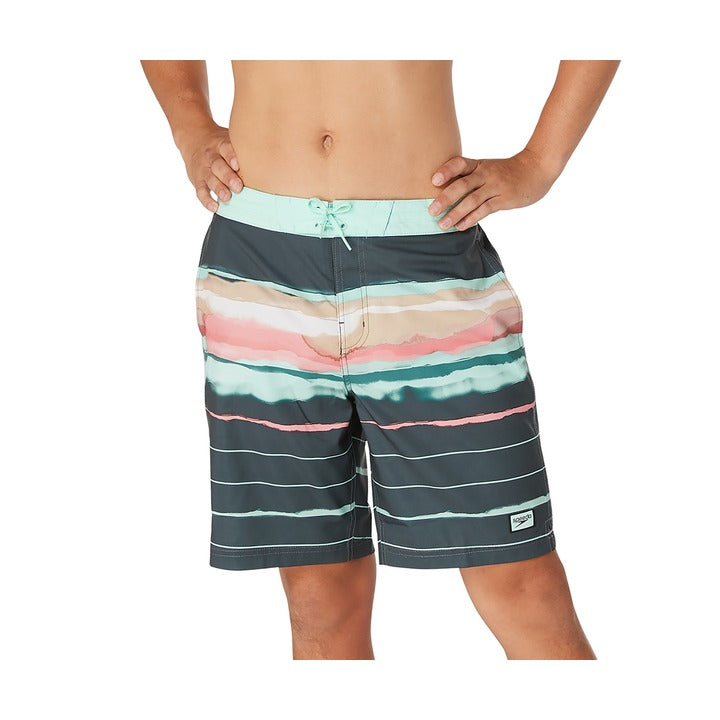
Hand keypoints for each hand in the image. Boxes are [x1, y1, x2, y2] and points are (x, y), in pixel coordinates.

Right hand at [178, 123, 243, 211]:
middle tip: (238, 187)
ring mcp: (203, 169)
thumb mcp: (230, 137)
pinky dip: (206, 201)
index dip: (231, 156)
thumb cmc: (221, 143)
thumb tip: (275, 152)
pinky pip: (200, 192)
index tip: (238, 165)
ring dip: (218, 189)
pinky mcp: (197, 180)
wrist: (194, 138)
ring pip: (209, 179)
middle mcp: (210, 156)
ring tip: (227, 198)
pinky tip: (215, 208)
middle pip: (217, 166)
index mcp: (220, 144)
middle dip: (227, 176)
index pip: (225, 149)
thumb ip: (246, 146)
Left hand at [427, 149, 557, 229]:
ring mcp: (496, 186)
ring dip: (456, 214)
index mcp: (479, 164)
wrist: (536, 169)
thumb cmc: (506, 171)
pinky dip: (472, 219)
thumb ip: (469, 178)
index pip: (459, 164)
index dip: (446, 171)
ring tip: (443, 225)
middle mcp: (486, 173)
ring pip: (472, 200)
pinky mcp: (504, 199)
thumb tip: (443, 192)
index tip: (433, 180)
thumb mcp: (487, 168)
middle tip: (431, 211)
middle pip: (462, 185)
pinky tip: (461, 226)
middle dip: (445, 198)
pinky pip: (485, 210)